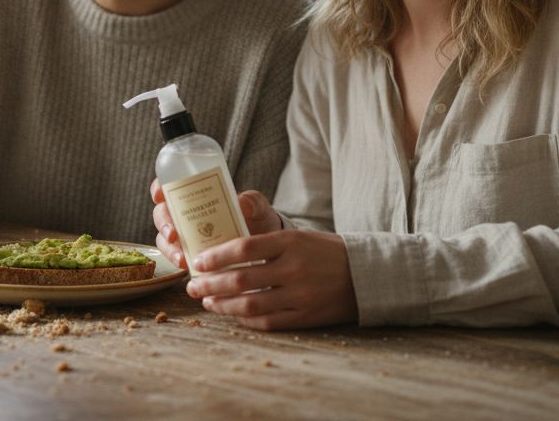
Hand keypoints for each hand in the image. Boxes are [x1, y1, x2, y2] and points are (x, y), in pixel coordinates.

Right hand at [150, 179, 282, 269]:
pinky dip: (178, 262)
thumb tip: (242, 203)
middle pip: (162, 214)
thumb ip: (253, 202)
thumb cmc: (257, 219)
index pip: (170, 186)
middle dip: (163, 224)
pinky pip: (176, 257)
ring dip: (169, 249)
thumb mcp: (258, 207)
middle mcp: (185, 213)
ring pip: (164, 239)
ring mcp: (185, 235)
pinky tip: (188, 268)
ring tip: (182, 259)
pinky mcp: (190, 254)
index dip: (159, 188)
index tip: (160, 195)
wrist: (266, 247)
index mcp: (196, 194)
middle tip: (173, 235)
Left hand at [185, 230, 357, 329]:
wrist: (366, 274)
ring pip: (250, 303)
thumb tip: (224, 250)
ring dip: (223, 304)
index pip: (244, 247)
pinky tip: (233, 314)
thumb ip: (266, 243)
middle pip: (241, 279)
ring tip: (207, 301)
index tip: (198, 262)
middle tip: (192, 286)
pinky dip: (246, 319)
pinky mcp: (306, 316)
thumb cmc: (325, 252)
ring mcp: (300, 294)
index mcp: (291, 242)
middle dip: (210, 284)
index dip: (216, 256)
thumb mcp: (299, 237)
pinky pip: (268, 321)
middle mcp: (294, 268)